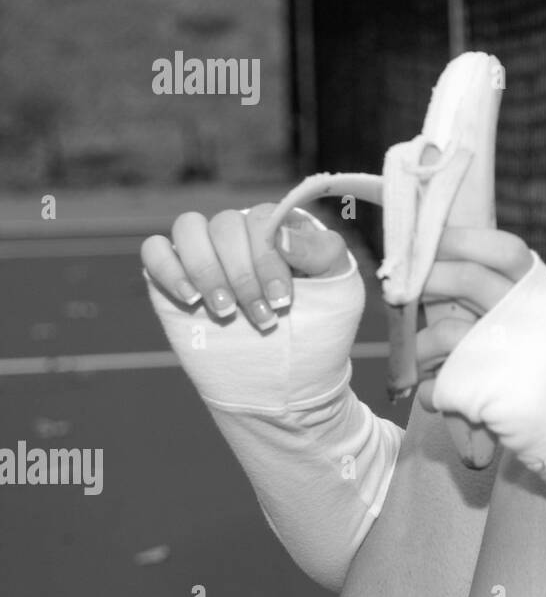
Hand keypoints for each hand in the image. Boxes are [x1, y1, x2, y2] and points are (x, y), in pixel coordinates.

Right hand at [140, 204, 350, 331]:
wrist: (290, 378)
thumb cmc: (320, 326)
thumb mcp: (339, 289)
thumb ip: (321, 252)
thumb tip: (280, 233)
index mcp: (280, 227)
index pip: (262, 218)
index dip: (267, 257)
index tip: (282, 300)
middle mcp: (241, 234)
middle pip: (225, 224)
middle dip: (242, 275)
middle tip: (261, 317)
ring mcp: (206, 254)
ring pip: (188, 228)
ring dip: (205, 269)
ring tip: (225, 311)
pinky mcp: (176, 280)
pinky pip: (154, 250)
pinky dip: (167, 267)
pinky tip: (190, 298)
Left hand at [411, 226, 534, 408]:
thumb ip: (514, 292)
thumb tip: (448, 260)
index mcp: (544, 293)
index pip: (505, 251)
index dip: (462, 240)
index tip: (430, 239)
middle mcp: (531, 317)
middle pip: (468, 279)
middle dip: (425, 280)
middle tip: (402, 289)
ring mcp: (513, 355)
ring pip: (444, 334)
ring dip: (420, 348)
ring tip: (421, 362)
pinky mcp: (494, 395)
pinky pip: (441, 386)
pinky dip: (431, 393)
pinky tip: (438, 399)